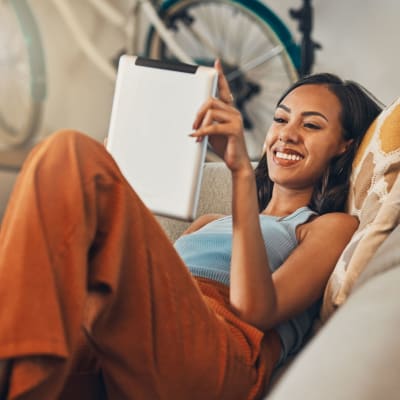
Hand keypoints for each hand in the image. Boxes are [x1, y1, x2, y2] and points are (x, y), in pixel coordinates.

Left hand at [190, 59, 250, 173]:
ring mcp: (236, 120)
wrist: (236, 163)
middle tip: (192, 125)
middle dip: (198, 112)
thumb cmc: (225, 147)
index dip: (220, 76)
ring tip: (196, 135)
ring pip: (211, 112)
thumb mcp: (212, 131)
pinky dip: (202, 132)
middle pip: (211, 101)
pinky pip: (213, 126)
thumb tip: (194, 118)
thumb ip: (207, 121)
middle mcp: (234, 112)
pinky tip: (196, 138)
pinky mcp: (234, 130)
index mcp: (229, 110)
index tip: (216, 64)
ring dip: (199, 123)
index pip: (224, 90)